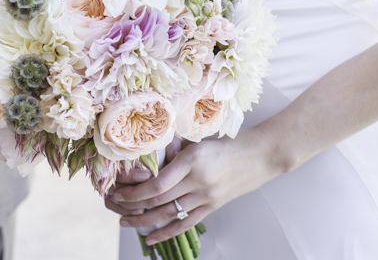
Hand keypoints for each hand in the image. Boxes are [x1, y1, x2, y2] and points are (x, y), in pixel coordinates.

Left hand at [105, 127, 283, 244]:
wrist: (262, 155)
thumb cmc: (230, 142)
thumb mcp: (200, 140)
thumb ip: (176, 151)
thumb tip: (152, 157)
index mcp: (192, 160)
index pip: (158, 183)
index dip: (135, 191)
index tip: (119, 191)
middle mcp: (198, 181)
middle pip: (159, 199)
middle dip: (133, 204)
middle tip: (115, 205)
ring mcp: (207, 197)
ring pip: (170, 214)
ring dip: (144, 220)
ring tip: (125, 222)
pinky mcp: (213, 207)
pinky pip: (186, 223)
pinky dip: (167, 232)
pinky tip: (151, 237)